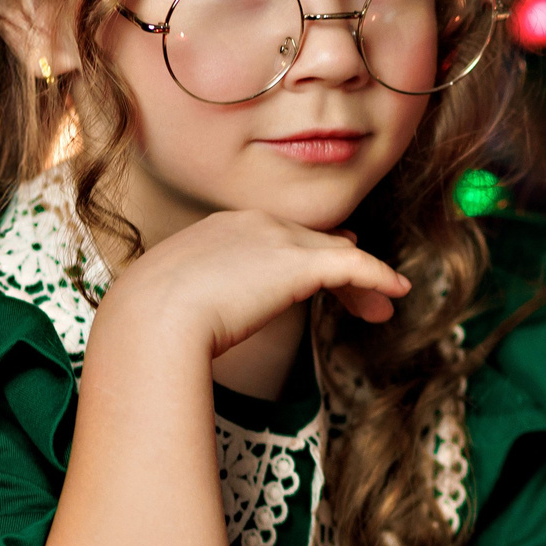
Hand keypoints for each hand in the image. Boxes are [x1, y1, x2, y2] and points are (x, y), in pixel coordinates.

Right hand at [101, 208, 410, 356]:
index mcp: (221, 229)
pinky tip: (398, 291)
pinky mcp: (300, 262)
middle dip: (340, 270)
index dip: (306, 259)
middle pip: (313, 242)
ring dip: (364, 281)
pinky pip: (355, 266)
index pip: (279, 237)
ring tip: (383, 307)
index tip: (323, 276)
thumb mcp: (171, 300)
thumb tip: (203, 321)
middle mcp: (254, 223)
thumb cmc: (148, 321)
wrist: (151, 317)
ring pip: (337, 253)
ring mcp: (278, 238)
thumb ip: (196, 299)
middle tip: (364, 298)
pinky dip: (380, 276)